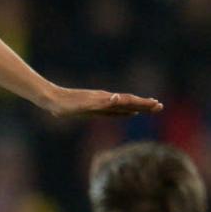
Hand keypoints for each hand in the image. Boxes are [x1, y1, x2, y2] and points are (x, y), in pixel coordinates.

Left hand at [43, 87, 162, 117]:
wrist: (50, 99)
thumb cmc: (65, 105)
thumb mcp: (82, 105)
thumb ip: (100, 103)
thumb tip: (117, 98)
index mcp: (105, 100)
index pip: (128, 101)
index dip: (142, 103)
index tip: (156, 104)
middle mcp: (105, 100)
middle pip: (129, 102)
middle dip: (144, 105)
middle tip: (160, 106)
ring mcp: (100, 103)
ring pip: (123, 105)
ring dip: (137, 107)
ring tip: (148, 108)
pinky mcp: (94, 107)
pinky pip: (113, 110)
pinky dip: (124, 111)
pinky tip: (128, 113)